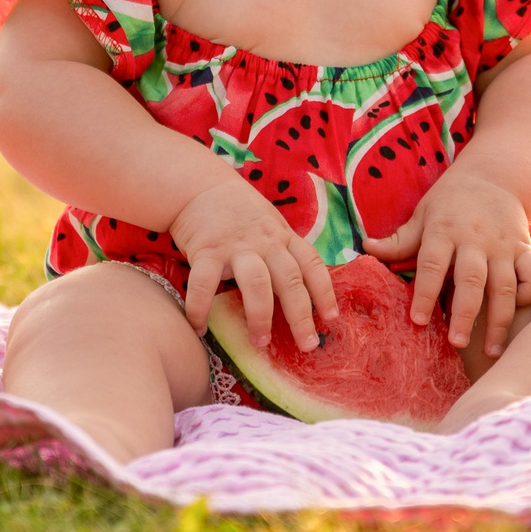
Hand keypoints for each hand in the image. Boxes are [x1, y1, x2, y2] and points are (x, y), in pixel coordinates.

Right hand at [171, 177, 336, 353]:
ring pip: (256, 283)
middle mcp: (265, 242)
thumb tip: (302, 289)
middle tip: (307, 345)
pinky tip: (199, 329)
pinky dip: (200, 309)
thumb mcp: (271, 224)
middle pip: (290, 280)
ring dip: (260, 315)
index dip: (325, 291)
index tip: (331, 318)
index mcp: (283, 237)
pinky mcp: (206, 250)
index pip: (312, 264)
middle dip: (300, 315)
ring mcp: (235, 246)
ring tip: (260, 342)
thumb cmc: (239, 211)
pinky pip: (203, 284)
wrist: (199, 185)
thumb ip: (284, 251)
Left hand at [364, 167, 530, 355]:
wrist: (495, 176)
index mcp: (444, 230)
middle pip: (471, 279)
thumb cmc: (450, 202)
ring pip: (504, 285)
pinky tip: (517, 313)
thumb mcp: (423, 214)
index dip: (425, 293)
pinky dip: (529, 293)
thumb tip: (365, 249)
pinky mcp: (525, 248)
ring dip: (499, 319)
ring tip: (491, 351)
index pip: (433, 263)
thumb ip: (399, 239)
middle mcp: (475, 239)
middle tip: (456, 343)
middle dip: (464, 313)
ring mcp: (503, 245)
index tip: (418, 322)